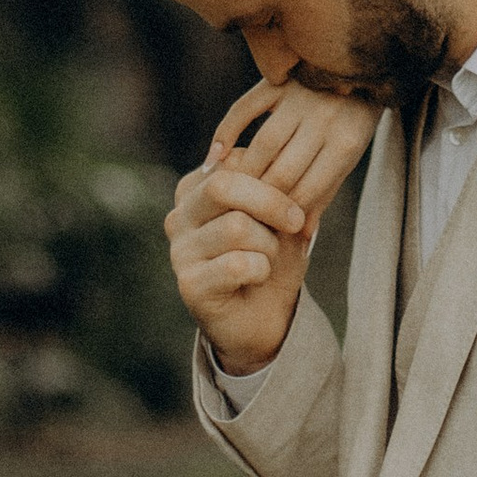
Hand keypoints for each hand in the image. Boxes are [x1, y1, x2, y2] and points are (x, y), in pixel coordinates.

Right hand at [168, 79, 379, 375]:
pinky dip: (261, 270)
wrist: (265, 319)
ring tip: (269, 258)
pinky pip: (237, 264)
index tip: (297, 200)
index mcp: (196, 188)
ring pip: (236, 227)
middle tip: (296, 222)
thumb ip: (277, 186)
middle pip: (223, 185)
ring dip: (268, 245)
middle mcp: (179, 215)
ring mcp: (179, 250)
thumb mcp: (279, 216)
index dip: (273, 178)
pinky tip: (257, 279)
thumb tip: (287, 157)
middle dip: (270, 202)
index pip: (233, 162)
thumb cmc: (272, 258)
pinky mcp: (188, 284)